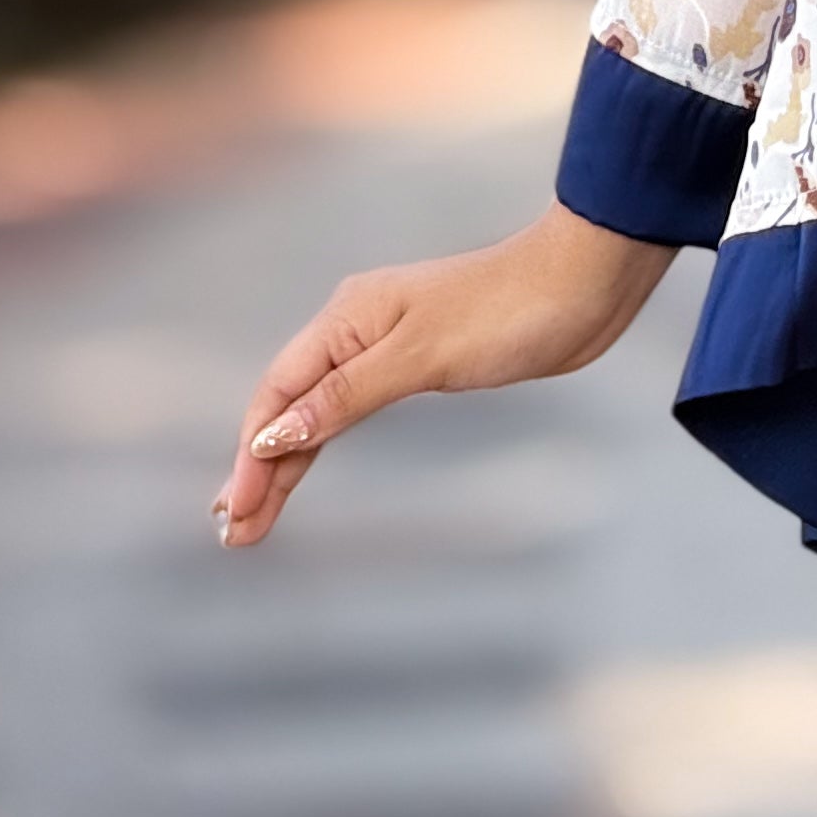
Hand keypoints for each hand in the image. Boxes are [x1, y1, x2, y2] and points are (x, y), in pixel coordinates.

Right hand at [212, 203, 674, 550]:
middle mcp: (357, 328)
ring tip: (252, 519)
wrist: (583, 283)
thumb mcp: (422, 356)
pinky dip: (323, 439)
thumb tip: (272, 435)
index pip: (278, 392)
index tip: (233, 512)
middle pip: (290, 406)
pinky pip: (351, 407)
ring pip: (318, 410)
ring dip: (285, 460)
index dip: (250, 454)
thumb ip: (346, 396)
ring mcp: (387, 345)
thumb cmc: (507, 309)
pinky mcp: (419, 362)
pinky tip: (303, 461)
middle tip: (234, 533)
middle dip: (259, 468)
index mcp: (348, 317)